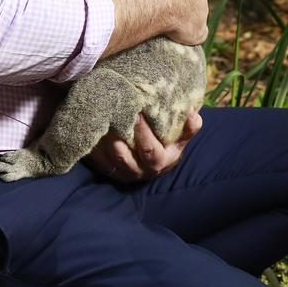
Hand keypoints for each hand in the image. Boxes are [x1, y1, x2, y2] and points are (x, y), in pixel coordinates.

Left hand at [87, 110, 201, 183]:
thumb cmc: (167, 143)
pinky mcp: (110, 171)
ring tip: (101, 120)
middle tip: (113, 116)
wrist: (154, 159)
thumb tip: (194, 116)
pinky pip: (99, 161)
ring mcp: (124, 173)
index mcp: (161, 161)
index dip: (142, 134)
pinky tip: (94, 129)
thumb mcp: (180, 137)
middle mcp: (142, 171)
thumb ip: (189, 128)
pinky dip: (95, 147)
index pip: (150, 151)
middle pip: (126, 157)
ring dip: (104, 141)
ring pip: (110, 159)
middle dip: (118, 136)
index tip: (136, 113)